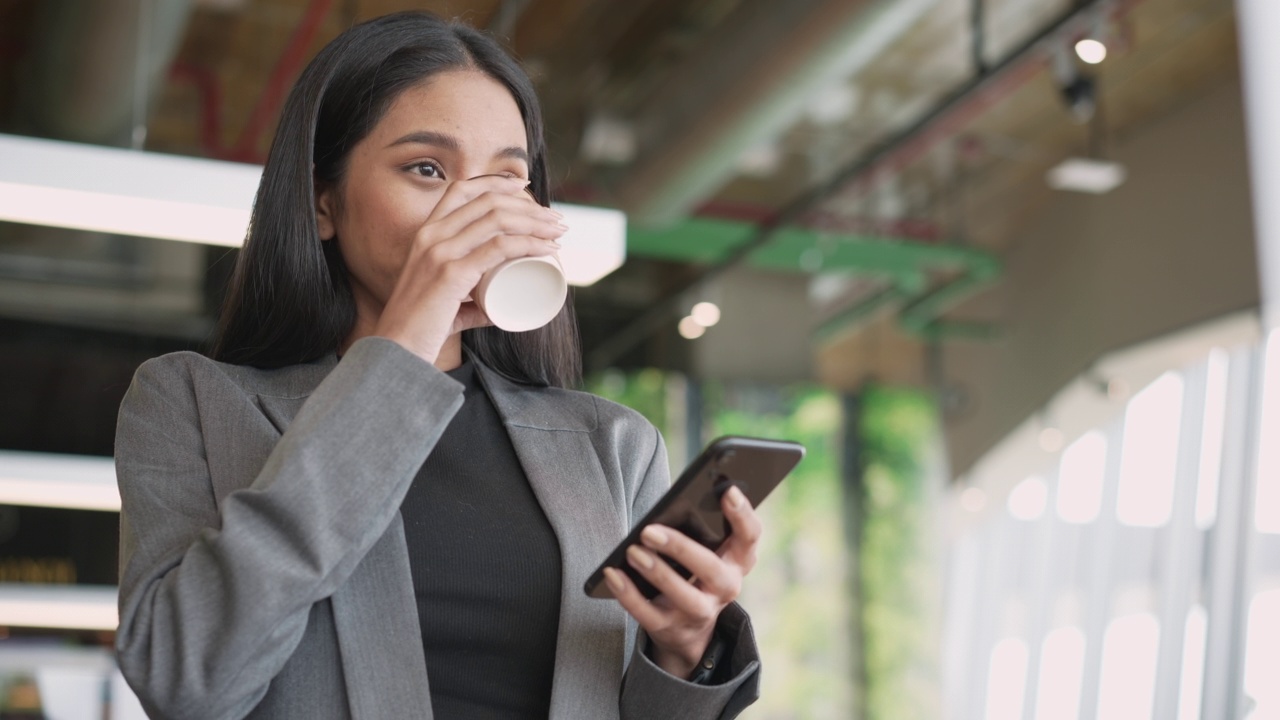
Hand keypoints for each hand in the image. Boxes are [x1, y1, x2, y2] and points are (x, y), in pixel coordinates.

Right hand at [373, 175, 566, 362]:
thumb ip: (469, 303)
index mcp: (425, 234)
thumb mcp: (444, 300)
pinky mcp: (451, 274)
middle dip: (529, 206)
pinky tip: (548, 249)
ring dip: (536, 222)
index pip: (462, 190)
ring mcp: (439, 252)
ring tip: (559, 234)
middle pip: (488, 202)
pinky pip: (499, 247)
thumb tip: (495, 310)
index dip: (496, 182)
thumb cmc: (421, 328)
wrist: (398, 350)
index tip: (526, 188)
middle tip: (556, 222)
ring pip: (498, 220)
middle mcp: (430, 236)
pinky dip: (530, 244)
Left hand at [604, 486, 761, 678]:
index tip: (727, 490)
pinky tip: (612, 574)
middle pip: (710, 568)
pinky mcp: (670, 629)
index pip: (750, 536)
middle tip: (649, 530)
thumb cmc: (695, 573)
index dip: (742, 514)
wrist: (688, 630)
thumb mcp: (708, 552)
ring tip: (632, 551)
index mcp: (737, 561)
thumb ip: (700, 530)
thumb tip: (671, 506)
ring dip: (656, 572)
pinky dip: (627, 593)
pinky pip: (646, 613)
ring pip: (683, 596)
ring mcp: (699, 612)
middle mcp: (725, 588)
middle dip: (680, 548)